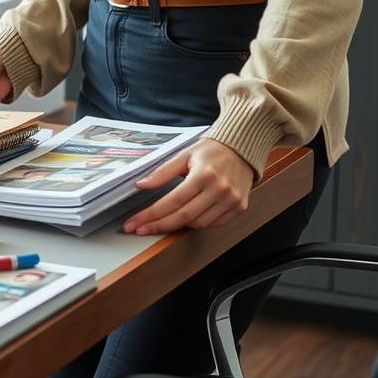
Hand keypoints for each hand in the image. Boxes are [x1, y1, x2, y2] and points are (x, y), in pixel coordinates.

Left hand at [122, 139, 253, 235]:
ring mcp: (231, 200)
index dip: (151, 214)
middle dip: (159, 225)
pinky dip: (198, 224)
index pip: (172, 201)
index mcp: (204, 175)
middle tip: (140, 229)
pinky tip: (186, 220)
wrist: (242, 147)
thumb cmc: (212, 150)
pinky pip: (215, 224)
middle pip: (184, 216)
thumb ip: (162, 172)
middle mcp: (219, 190)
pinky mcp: (240, 207)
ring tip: (162, 222)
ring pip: (199, 224)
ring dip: (178, 225)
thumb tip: (141, 185)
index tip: (136, 222)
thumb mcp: (184, 155)